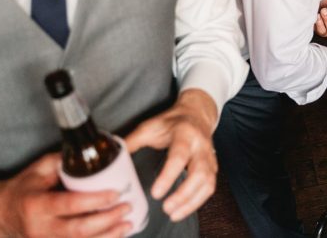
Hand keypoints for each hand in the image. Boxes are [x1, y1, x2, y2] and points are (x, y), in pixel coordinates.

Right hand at [0, 154, 129, 237]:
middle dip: (107, 221)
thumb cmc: (21, 189)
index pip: (70, 205)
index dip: (95, 200)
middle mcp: (40, 228)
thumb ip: (63, 162)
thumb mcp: (37, 170)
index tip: (115, 193)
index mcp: (36, 206)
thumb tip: (90, 152)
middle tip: (127, 207)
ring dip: (108, 236)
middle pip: (79, 230)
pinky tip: (114, 236)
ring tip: (127, 224)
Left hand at [124, 89, 217, 221]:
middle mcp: (200, 146)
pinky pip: (210, 187)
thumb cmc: (171, 122)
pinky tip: (184, 209)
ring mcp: (209, 156)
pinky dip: (198, 201)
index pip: (179, 156)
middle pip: (200, 173)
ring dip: (192, 201)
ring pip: (208, 182)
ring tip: (174, 214)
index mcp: (184, 134)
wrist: (196, 113)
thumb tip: (114, 158)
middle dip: (184, 194)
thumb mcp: (150, 126)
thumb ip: (132, 141)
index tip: (156, 193)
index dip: (168, 176)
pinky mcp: (212, 166)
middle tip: (166, 208)